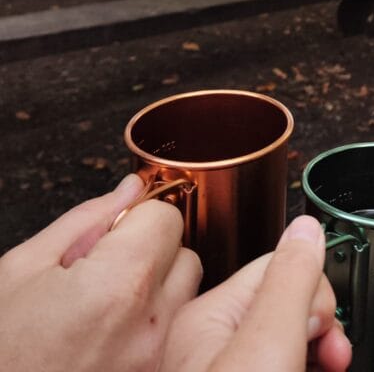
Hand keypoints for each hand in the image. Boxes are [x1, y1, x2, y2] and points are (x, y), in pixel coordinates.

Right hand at [0, 174, 201, 371]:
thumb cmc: (0, 351)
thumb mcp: (24, 268)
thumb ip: (86, 220)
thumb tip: (129, 189)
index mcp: (119, 284)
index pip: (167, 216)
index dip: (137, 216)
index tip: (112, 230)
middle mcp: (148, 325)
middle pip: (184, 255)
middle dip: (151, 249)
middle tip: (102, 267)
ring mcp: (154, 361)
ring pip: (184, 296)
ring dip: (156, 288)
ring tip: (103, 304)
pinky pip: (170, 336)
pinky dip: (150, 325)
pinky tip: (106, 335)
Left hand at [160, 215, 351, 371]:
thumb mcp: (269, 342)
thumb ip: (290, 280)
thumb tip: (306, 227)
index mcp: (208, 316)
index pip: (278, 266)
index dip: (314, 292)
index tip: (328, 325)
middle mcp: (209, 344)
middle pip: (284, 304)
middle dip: (319, 325)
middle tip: (332, 356)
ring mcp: (221, 371)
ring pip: (285, 338)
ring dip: (316, 349)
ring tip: (328, 368)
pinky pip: (278, 362)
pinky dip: (304, 365)